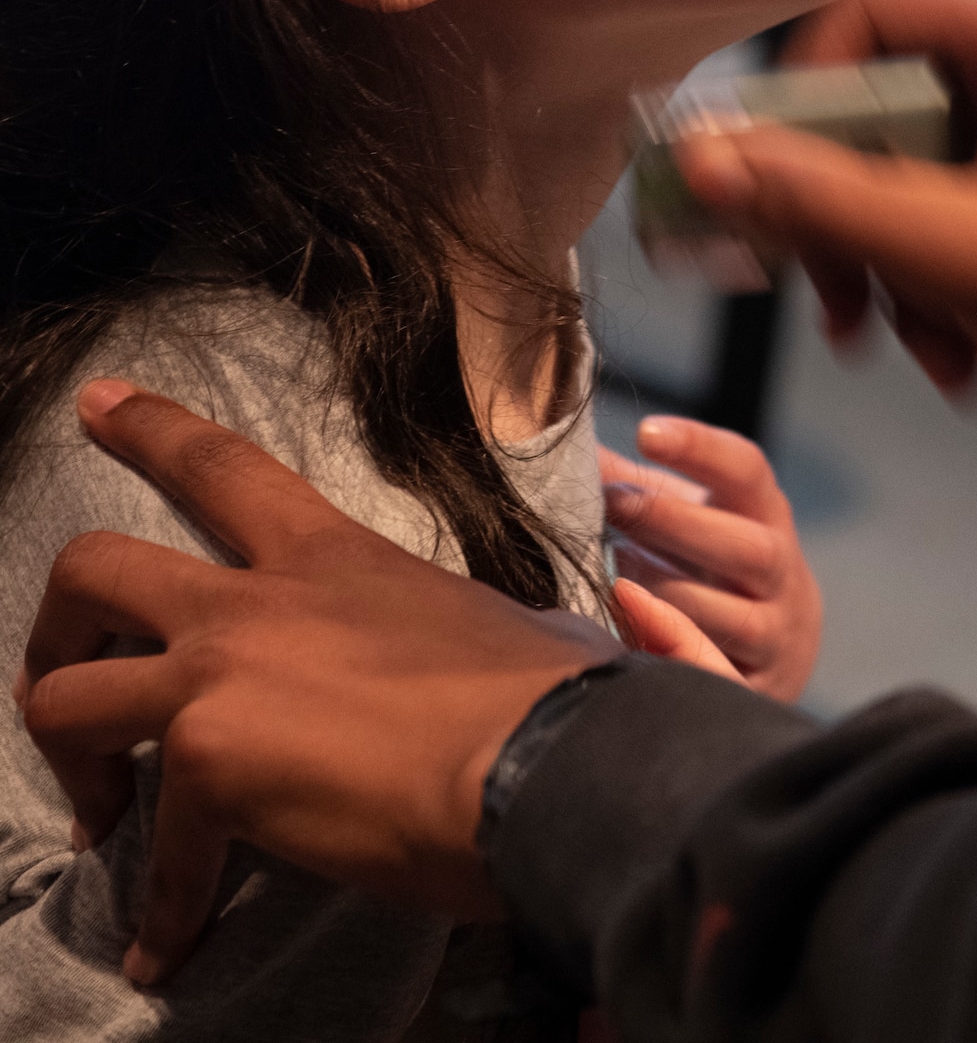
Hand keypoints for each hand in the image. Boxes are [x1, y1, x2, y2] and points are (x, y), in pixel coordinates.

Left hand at [16, 381, 618, 987]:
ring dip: (72, 764)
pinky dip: (160, 910)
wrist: (544, 763)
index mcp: (331, 556)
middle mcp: (257, 601)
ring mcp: (221, 675)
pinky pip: (153, 853)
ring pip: (65, 697)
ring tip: (107, 819)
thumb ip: (459, 627)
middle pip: (93, 570)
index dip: (149, 427)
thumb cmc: (548, 693)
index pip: (220, 467)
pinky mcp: (211, 763)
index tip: (96, 404)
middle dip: (55, 629)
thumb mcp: (494, 622)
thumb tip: (523, 651)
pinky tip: (166, 945)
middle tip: (66, 677)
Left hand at [599, 417, 821, 702]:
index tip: (646, 431)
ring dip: (665, 594)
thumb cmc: (712, 561)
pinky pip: (716, 674)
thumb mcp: (691, 513)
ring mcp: (778, 637)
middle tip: (611, 504)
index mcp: (769, 516)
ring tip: (613, 574)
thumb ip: (636, 482)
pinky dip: (671, 653)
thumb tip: (568, 447)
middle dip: (672, 524)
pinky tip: (628, 633)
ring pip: (730, 618)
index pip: (747, 471)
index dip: (700, 449)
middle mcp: (786, 576)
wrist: (779, 642)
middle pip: (746, 546)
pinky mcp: (761, 691)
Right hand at [676, 0, 976, 487]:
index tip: (772, 183)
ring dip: (905, 271)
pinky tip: (976, 358)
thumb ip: (825, 201)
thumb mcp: (962, 251)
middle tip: (835, 299)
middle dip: (855, 219)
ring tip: (932, 352)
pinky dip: (957, 284)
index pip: (868, 12)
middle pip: (891, 106)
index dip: (801, 95)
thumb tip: (710, 159)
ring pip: (928, 173)